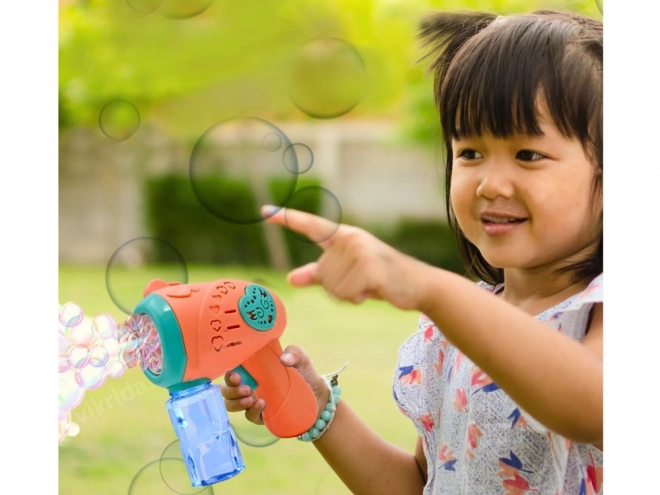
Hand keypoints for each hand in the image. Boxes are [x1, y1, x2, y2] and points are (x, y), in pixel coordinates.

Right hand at [220, 345, 328, 424]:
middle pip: (226, 390)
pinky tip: (262, 405)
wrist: (318, 397)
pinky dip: (252, 411)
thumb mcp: (301, 359)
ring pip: (231, 405)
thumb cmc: (304, 373)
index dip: (228, 373)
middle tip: (246, 388)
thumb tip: (284, 359)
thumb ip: (294, 353)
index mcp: (253, 369)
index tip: (236, 375)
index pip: (231, 370)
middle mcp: (249, 384)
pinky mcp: (261, 416)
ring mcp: (253, 401)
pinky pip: (249, 416)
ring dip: (237, 403)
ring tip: (251, 398)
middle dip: (230, 390)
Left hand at [262, 205, 428, 309]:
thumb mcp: (346, 274)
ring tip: (370, 284)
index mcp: (343, 236)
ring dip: (350, 294)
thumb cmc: (380, 277)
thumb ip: (319, 274)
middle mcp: (350, 239)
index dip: (286, 218)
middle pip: (323, 276)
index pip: (311, 226)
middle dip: (340, 288)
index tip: (263, 210)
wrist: (417, 284)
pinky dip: (358, 298)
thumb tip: (292, 278)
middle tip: (363, 281)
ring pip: (333, 288)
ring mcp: (360, 251)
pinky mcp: (370, 268)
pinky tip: (374, 290)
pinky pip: (346, 294)